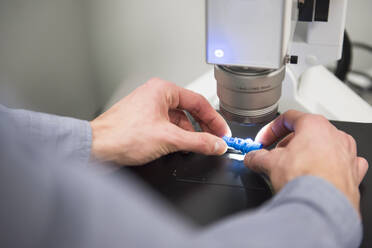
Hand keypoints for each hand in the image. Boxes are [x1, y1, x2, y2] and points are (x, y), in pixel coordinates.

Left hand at [90, 78, 230, 165]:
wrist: (96, 147)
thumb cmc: (121, 135)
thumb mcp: (169, 139)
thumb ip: (198, 142)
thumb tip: (216, 144)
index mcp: (162, 90)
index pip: (198, 102)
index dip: (214, 119)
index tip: (222, 133)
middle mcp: (155, 95)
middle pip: (189, 110)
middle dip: (203, 127)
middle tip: (214, 140)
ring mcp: (148, 108)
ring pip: (178, 119)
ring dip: (189, 133)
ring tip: (198, 146)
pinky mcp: (143, 120)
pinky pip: (167, 125)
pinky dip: (177, 136)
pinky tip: (181, 147)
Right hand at [244, 110, 367, 212]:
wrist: (323, 206)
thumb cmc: (304, 179)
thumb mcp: (269, 163)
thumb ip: (257, 156)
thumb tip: (251, 157)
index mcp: (314, 125)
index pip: (288, 118)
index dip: (271, 130)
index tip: (263, 141)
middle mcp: (334, 135)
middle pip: (306, 133)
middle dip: (288, 144)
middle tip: (275, 157)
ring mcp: (347, 153)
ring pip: (324, 147)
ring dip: (308, 155)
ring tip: (294, 169)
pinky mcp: (353, 172)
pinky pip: (341, 163)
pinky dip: (328, 167)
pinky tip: (318, 176)